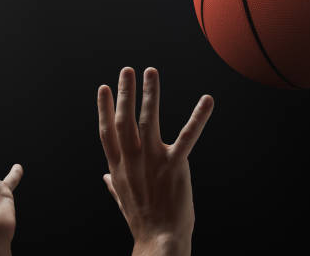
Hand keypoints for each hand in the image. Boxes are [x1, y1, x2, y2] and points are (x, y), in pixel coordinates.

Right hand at [97, 67, 213, 255]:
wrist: (159, 239)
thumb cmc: (143, 220)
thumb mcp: (122, 200)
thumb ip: (113, 184)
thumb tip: (104, 177)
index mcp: (118, 167)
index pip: (107, 132)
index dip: (104, 108)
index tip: (102, 89)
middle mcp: (131, 160)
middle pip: (124, 120)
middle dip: (125, 93)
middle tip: (126, 70)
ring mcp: (152, 161)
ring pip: (149, 120)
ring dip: (150, 94)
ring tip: (151, 72)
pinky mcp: (174, 165)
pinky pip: (187, 137)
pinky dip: (198, 117)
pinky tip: (206, 100)